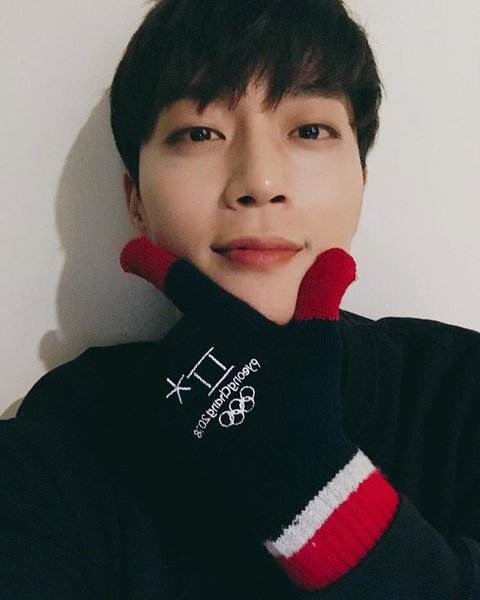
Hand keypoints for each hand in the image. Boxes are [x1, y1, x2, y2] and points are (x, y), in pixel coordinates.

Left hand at [120, 236, 355, 518]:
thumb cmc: (306, 403)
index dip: (154, 264)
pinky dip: (178, 411)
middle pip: (185, 338)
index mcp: (230, 326)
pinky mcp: (166, 425)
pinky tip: (212, 424)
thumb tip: (340, 257)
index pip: (186, 286)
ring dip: (192, 380)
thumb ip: (322, 296)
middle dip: (207, 351)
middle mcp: (195, 351)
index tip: (130, 253)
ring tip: (230, 403)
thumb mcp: (318, 345)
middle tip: (244, 377)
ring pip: (171, 370)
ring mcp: (176, 389)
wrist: (293, 477)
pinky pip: (160, 407)